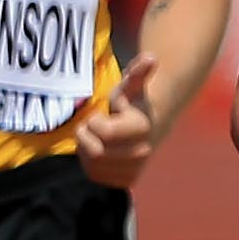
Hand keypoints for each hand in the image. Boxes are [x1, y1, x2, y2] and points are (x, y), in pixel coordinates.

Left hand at [72, 52, 163, 188]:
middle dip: (86, 137)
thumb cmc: (135, 101)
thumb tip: (151, 58)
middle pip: (95, 153)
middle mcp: (141, 152)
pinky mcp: (127, 181)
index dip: (92, 123)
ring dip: (86, 150)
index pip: (103, 133)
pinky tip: (98, 150)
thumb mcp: (132, 84)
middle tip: (90, 127)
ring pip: (93, 166)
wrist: (152, 123)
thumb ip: (138, 72)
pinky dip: (90, 164)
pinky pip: (96, 176)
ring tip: (94, 138)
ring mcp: (135, 169)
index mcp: (141, 128)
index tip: (98, 115)